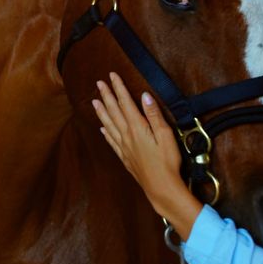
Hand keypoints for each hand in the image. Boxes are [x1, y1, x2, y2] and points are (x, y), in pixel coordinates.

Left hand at [93, 72, 201, 237]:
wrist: (161, 188)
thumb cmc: (168, 162)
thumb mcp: (166, 136)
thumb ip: (154, 115)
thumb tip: (144, 96)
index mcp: (137, 128)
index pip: (125, 103)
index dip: (119, 88)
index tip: (112, 75)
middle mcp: (127, 136)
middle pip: (114, 111)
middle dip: (107, 96)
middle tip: (99, 83)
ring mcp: (124, 147)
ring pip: (109, 125)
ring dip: (102, 112)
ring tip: (95, 102)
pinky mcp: (125, 158)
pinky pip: (111, 141)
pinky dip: (106, 132)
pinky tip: (102, 128)